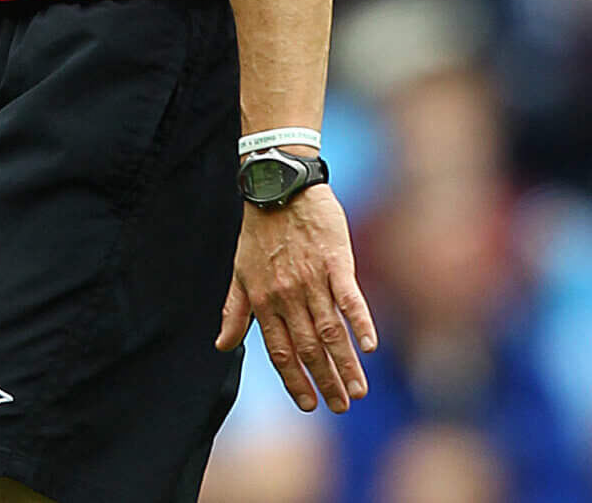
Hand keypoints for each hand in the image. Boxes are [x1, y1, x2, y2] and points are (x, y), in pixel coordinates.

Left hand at [217, 183, 376, 412]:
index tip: (308, 405)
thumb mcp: (239, 271)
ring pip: (330, 331)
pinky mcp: (335, 261)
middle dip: (325, 382)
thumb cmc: (259, 229)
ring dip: (345, 364)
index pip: (280, 352)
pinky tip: (370, 346)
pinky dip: (360, 322)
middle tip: (342, 407)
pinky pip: (349, 297)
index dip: (294, 381)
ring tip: (359, 391)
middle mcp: (287, 296)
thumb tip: (221, 346)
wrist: (279, 183)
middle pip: (309, 348)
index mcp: (264, 301)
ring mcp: (312, 280)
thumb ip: (234, 311)